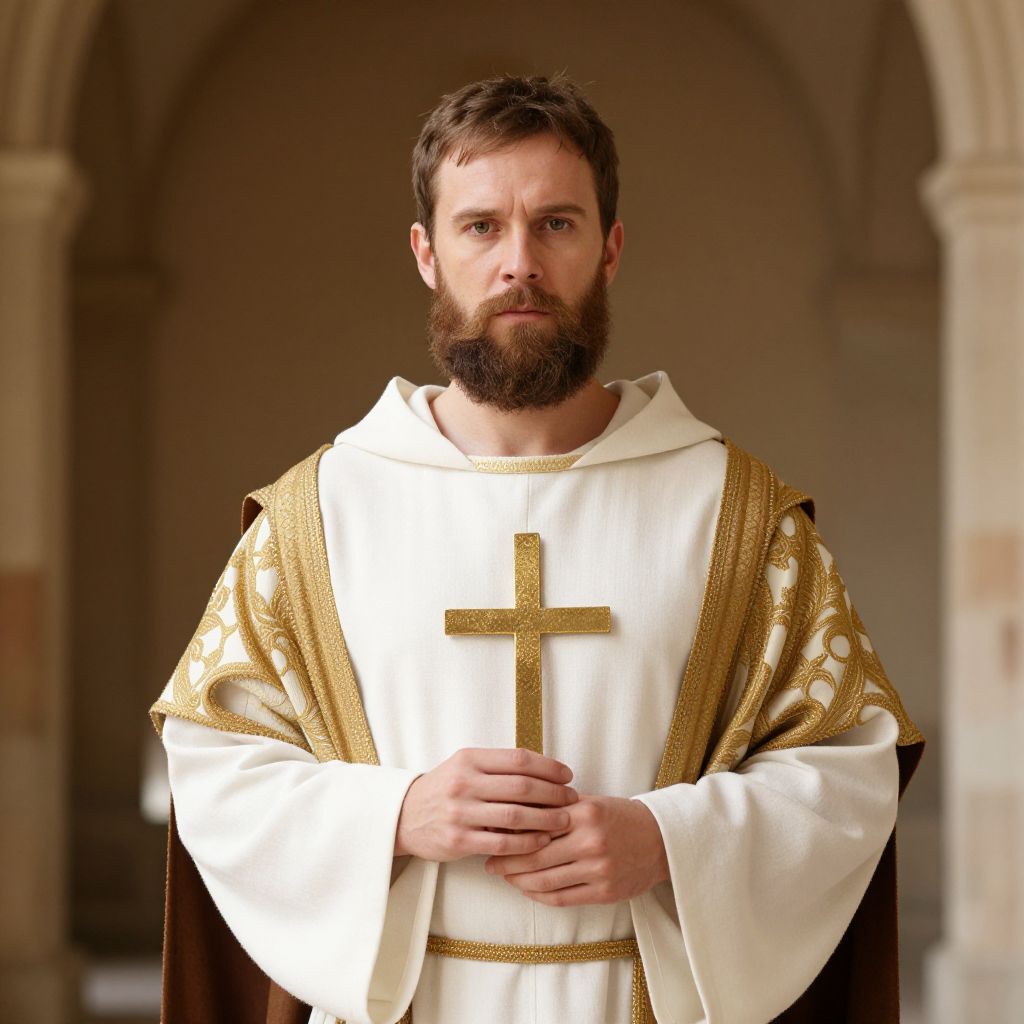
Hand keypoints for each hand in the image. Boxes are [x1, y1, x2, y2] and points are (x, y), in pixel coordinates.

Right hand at [394, 747, 578, 861]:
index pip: (518, 759)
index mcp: (470, 759)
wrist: (405, 816)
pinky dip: (526, 842)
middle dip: (554, 793)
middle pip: (521, 786)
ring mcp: (460, 812)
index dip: (548, 767)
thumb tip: (545, 768)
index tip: (567, 775)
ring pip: (515, 815)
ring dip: (546, 818)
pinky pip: (502, 842)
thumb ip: (498, 766)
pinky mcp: (458, 840)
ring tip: (565, 820)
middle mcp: (464, 782)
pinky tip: (542, 841)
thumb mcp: (465, 766)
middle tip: (572, 798)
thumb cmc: (445, 788)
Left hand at [483, 794, 669, 906]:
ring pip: (545, 880)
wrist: (661, 840)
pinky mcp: (604, 891)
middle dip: (507, 861)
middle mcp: (590, 840)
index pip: (537, 824)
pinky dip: (540, 895)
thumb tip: (514, 810)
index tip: (491, 834)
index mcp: (584, 812)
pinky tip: (528, 889)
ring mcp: (598, 868)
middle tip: (489, 863)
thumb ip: (557, 807)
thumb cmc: (619, 817)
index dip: (510, 832)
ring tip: (505, 877)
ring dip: (519, 881)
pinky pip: (562, 898)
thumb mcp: (590, 802)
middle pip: (535, 855)